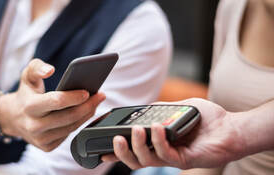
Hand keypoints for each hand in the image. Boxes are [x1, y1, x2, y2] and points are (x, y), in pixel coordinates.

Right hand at [0, 59, 105, 151]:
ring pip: (71, 127)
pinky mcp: (47, 147)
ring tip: (96, 102)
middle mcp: (33, 125)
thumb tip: (50, 70)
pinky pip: (69, 135)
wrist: (14, 117)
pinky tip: (85, 114)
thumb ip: (37, 67)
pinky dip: (79, 124)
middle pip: (68, 117)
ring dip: (87, 115)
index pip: (56, 102)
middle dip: (88, 106)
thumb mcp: (27, 75)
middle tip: (100, 96)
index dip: (74, 97)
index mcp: (29, 107)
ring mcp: (40, 139)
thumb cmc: (26, 93)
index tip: (87, 91)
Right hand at [101, 98, 245, 168]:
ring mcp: (173, 158)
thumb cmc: (207, 119)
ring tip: (135, 130)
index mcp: (158, 144)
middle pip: (135, 161)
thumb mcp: (178, 109)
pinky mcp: (184, 160)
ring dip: (137, 145)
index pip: (134, 151)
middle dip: (121, 152)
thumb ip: (160, 110)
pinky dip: (157, 140)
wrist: (231, 127)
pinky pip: (165, 153)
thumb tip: (142, 109)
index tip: (101, 150)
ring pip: (146, 160)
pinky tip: (157, 128)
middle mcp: (163, 153)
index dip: (117, 152)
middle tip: (116, 139)